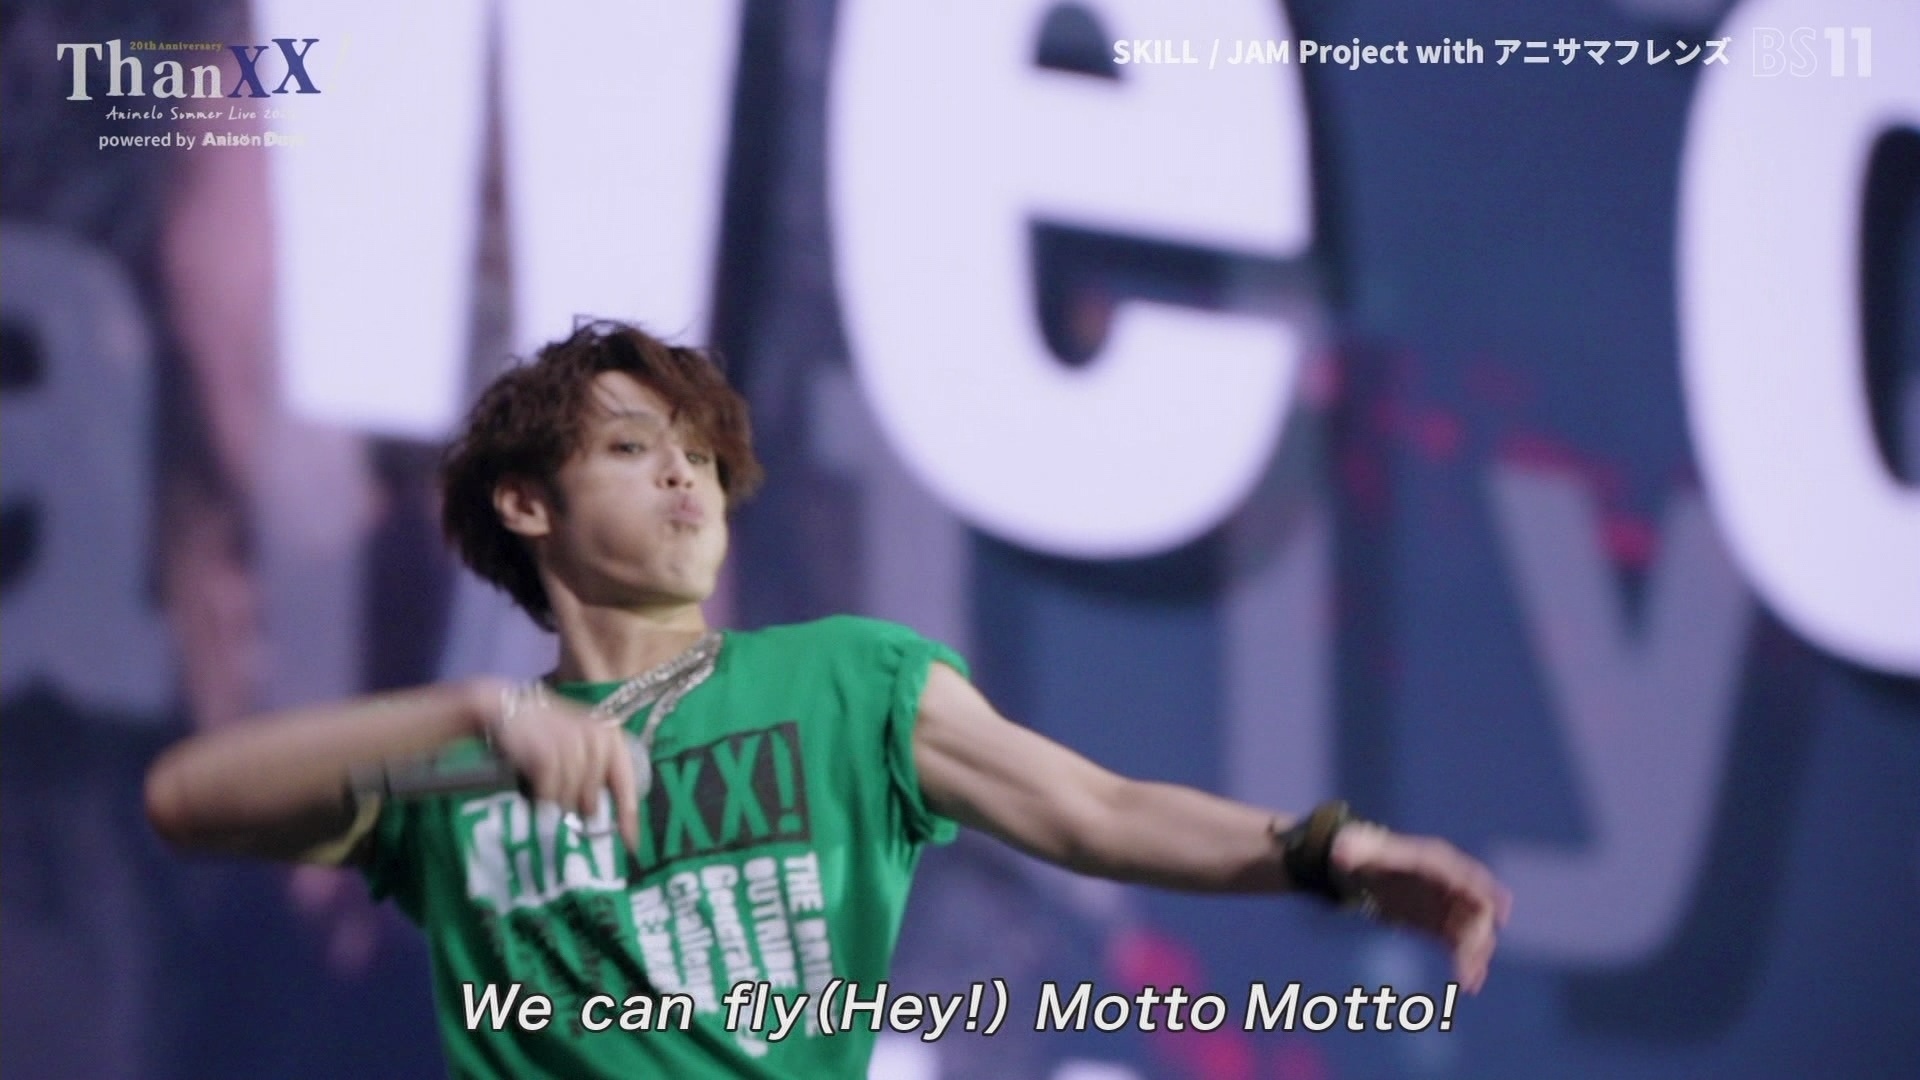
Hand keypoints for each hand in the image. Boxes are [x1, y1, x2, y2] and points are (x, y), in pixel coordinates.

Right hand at [482, 682, 642, 855]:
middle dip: (579, 806)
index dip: (628, 816)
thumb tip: (600, 814)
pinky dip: (542, 795)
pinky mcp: (548, 754)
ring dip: (557, 798)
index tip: (631, 844)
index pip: (626, 783)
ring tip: (546, 786)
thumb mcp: (578, 744)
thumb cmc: (543, 732)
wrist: (506, 708)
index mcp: (610, 737)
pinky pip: (550, 793)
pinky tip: (534, 784)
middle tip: (563, 797)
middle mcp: (597, 738)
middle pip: (593, 797)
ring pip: (571, 797)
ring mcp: (573, 745)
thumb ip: (595, 772)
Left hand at [1329, 823, 1511, 992]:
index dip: (1485, 891)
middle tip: (1469, 961)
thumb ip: (1354, 851)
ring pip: (1473, 932)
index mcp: (1436, 861)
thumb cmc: (1365, 853)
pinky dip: (1466, 963)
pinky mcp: (1441, 927)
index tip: (1502, 911)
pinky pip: (1460, 946)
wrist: (1363, 870)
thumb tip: (1341, 855)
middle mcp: (1451, 884)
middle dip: (1478, 933)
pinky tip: (1467, 984)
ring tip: (1469, 981)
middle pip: (1477, 909)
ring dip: (1476, 955)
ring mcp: (1449, 906)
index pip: (1467, 875)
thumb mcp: (1357, 849)